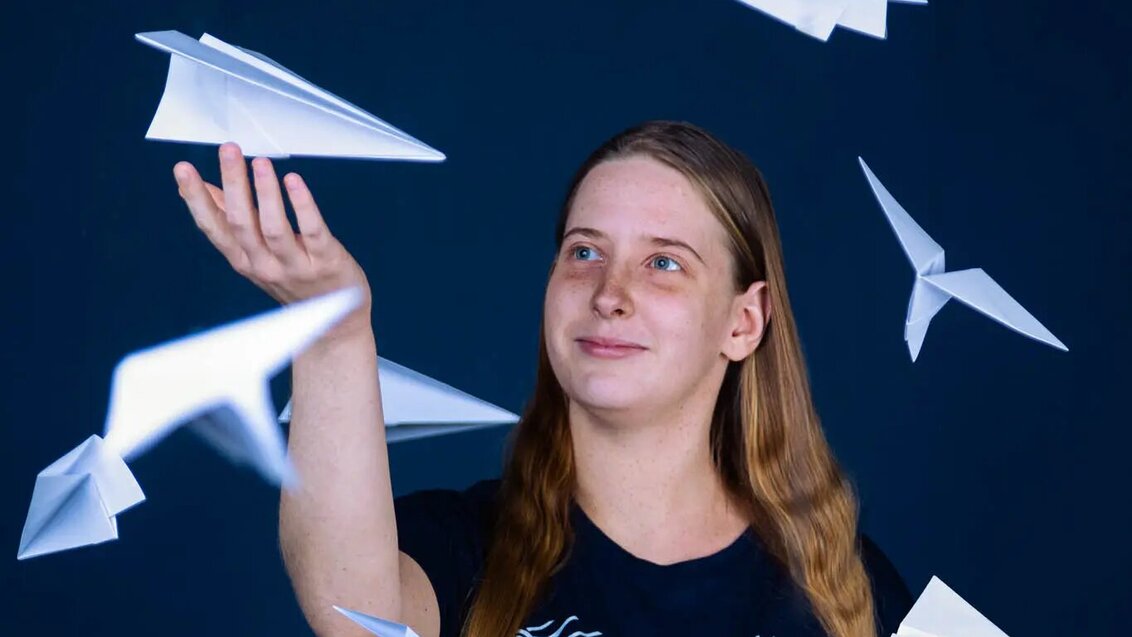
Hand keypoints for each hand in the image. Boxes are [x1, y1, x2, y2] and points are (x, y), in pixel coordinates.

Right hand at [174, 143, 372, 333]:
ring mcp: (295, 266)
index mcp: (245, 261)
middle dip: (233, 184)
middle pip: (241, 223)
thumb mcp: (258, 256)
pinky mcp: (325, 262)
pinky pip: (312, 231)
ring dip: (265, 193)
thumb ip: (232, 222)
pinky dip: (302, 205)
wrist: (335, 324)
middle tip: (228, 151)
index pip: (213, 227)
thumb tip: (201, 192)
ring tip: (259, 163)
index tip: (183, 170)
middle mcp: (264, 265)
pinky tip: (293, 182)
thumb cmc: (296, 283)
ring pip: (273, 228)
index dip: (196, 199)